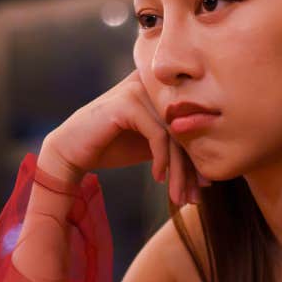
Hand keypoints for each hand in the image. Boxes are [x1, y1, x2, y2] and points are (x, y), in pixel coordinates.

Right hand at [40, 71, 207, 206]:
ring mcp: (139, 89)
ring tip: (178, 197)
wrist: (71, 151)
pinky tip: (158, 177)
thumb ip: (176, 149)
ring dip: (179, 171)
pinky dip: (162, 159)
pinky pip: (158, 134)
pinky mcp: (128, 102)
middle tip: (194, 198)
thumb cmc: (112, 147)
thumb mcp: (151, 147)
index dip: (198, 157)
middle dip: (191, 168)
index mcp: (161, 89)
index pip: (191, 122)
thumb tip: (209, 176)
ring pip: (174, 134)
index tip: (201, 188)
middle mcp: (152, 84)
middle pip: (186, 128)